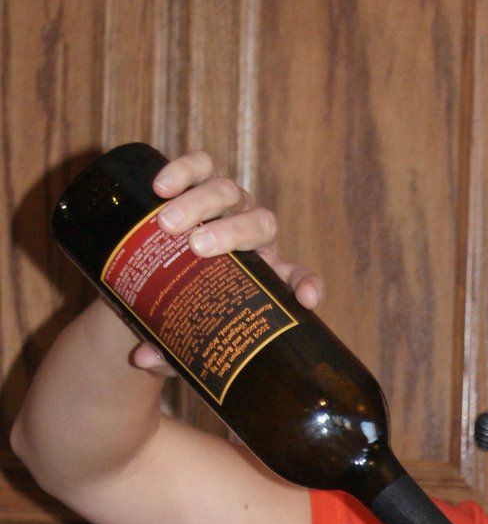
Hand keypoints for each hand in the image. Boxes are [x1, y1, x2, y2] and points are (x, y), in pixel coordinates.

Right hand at [124, 152, 324, 375]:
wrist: (156, 268)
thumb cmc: (179, 305)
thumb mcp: (179, 333)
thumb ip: (170, 351)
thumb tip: (144, 358)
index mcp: (264, 274)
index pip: (298, 277)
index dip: (306, 285)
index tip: (305, 299)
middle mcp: (253, 235)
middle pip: (259, 223)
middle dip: (231, 233)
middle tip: (196, 247)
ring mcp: (229, 203)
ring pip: (227, 191)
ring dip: (200, 203)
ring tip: (167, 223)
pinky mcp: (201, 179)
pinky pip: (199, 165)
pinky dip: (183, 171)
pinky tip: (160, 186)